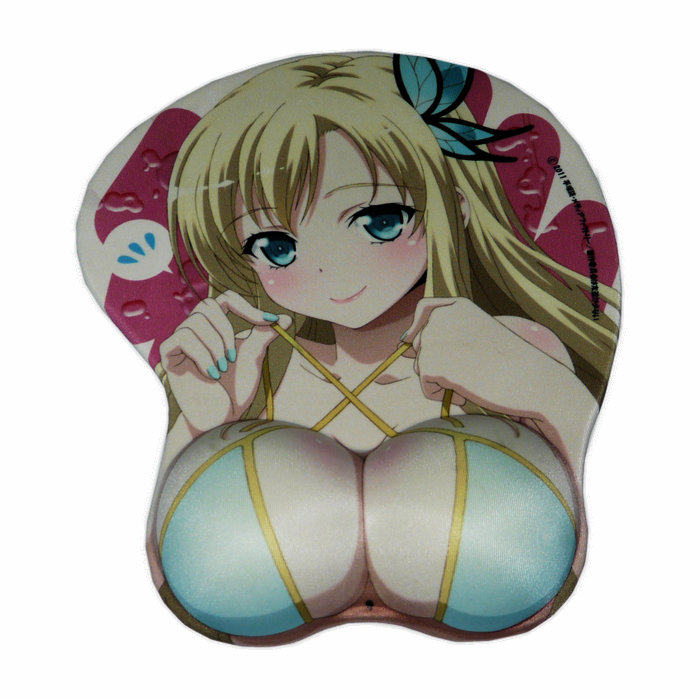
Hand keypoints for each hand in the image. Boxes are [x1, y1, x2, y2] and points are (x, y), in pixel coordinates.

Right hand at [160, 291, 291, 431]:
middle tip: (232, 358)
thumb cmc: (236, 389)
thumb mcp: (254, 357)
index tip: (270, 322)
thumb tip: (286, 318)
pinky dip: (202, 355)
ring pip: (195, 321)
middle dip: (226, 331)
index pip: (225, 299)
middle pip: (208, 305)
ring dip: (215, 346)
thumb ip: (264, 335)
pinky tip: (211, 374)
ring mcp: (180, 342)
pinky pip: (182, 337)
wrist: (220, 417)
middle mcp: (196, 330)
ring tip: (222, 369)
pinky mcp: (168, 355)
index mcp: (215, 326)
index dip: (246, 307)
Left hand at [401, 297, 566, 417]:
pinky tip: (466, 393)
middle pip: (420, 343)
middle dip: (436, 362)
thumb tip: (404, 344)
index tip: (421, 344)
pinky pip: (425, 386)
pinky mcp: (432, 363)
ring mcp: (435, 339)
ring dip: (440, 380)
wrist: (531, 379)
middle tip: (467, 372)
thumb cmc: (511, 363)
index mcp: (458, 305)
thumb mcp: (478, 335)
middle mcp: (442, 317)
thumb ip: (447, 333)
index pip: (424, 309)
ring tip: (470, 381)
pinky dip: (441, 396)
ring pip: (422, 366)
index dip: (418, 328)